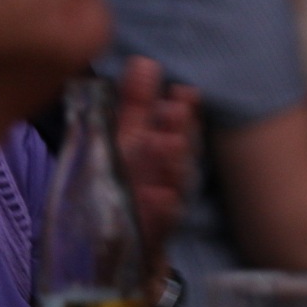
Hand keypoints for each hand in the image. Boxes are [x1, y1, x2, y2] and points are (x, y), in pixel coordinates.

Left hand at [113, 56, 196, 280]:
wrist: (122, 245)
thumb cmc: (125, 183)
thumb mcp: (124, 140)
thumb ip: (135, 103)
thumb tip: (143, 60)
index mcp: (160, 147)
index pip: (178, 123)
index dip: (184, 108)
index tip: (183, 91)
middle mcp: (168, 172)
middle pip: (180, 149)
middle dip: (179, 129)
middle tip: (175, 109)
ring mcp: (164, 202)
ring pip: (174, 181)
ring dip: (172, 162)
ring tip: (166, 144)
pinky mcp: (156, 232)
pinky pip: (161, 220)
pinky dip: (161, 208)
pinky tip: (157, 196)